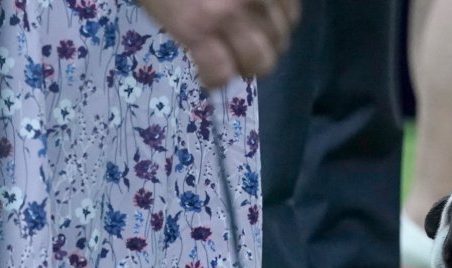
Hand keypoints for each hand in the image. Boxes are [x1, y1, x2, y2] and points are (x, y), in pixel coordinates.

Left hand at [139, 0, 300, 88]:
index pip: (221, 73)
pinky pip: (292, 10)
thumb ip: (187, 28)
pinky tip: (266, 10)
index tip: (212, 73)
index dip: (216, 77)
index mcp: (195, 23)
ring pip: (282, 37)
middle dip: (250, 64)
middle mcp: (232, 13)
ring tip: (254, 30)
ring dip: (269, 39)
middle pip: (261, 61)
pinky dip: (282, 15)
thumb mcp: (159, 3)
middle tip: (240, 55)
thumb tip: (210, 49)